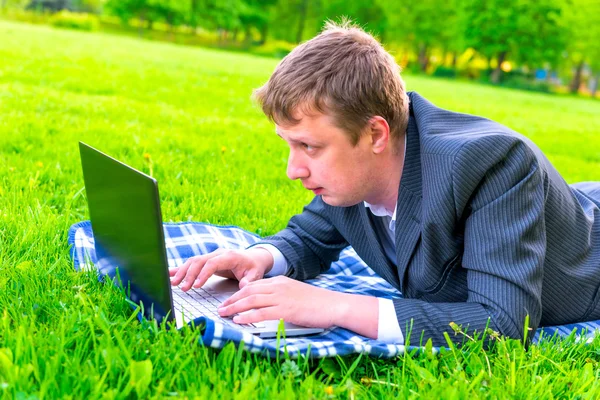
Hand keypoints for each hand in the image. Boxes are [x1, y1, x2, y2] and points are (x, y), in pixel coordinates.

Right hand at [169, 247, 273, 290]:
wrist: (253, 258)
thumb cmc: (253, 267)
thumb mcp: (256, 274)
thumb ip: (250, 280)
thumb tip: (244, 285)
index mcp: (229, 256)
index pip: (212, 263)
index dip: (203, 274)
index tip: (197, 286)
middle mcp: (218, 254)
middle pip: (199, 261)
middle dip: (190, 274)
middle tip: (183, 288)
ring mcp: (211, 256)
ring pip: (193, 261)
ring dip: (183, 272)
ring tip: (174, 284)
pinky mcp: (207, 260)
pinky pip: (192, 263)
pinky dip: (181, 268)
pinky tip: (169, 274)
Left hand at [218, 276, 371, 330]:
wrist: (333, 305)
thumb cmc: (316, 302)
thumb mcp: (295, 293)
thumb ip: (280, 295)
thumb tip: (265, 304)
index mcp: (280, 281)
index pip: (253, 285)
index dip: (238, 293)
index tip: (228, 301)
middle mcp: (278, 286)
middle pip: (248, 291)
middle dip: (232, 300)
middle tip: (220, 308)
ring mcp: (282, 297)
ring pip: (251, 300)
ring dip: (235, 307)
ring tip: (224, 314)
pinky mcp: (286, 310)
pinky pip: (262, 312)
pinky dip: (248, 316)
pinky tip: (239, 320)